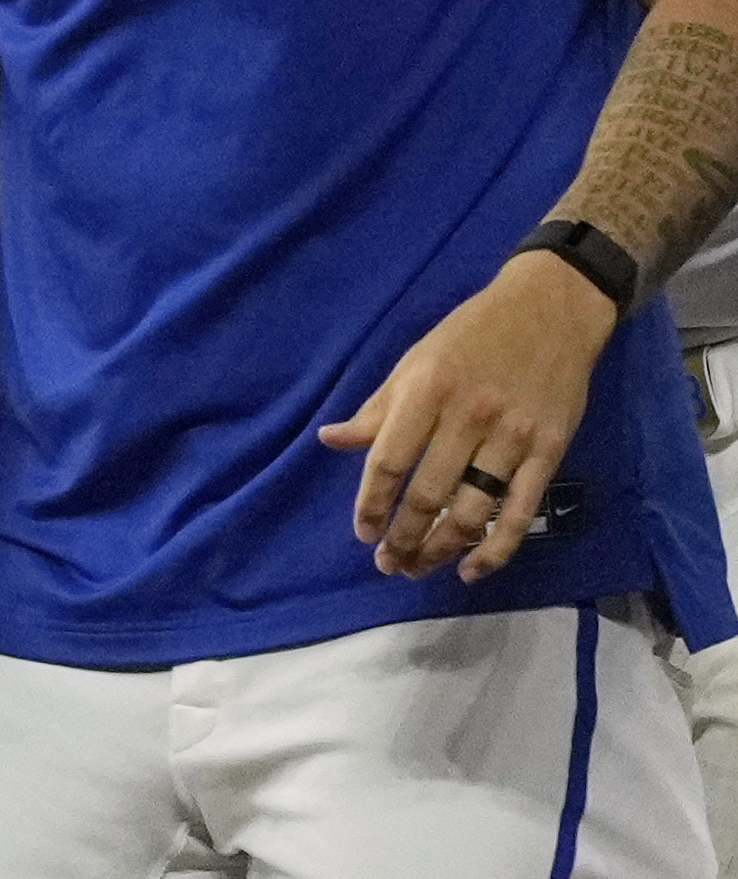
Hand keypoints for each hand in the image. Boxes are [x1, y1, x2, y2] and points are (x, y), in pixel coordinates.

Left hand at [320, 250, 619, 580]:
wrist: (549, 310)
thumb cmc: (470, 335)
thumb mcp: (414, 362)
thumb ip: (376, 409)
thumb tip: (329, 440)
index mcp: (426, 391)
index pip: (388, 460)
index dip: (371, 503)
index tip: (362, 532)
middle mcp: (468, 416)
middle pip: (429, 494)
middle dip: (404, 537)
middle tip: (388, 564)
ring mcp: (512, 437)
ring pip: (472, 510)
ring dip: (442, 549)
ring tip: (418, 567)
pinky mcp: (550, 451)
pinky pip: (520, 512)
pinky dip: (496, 549)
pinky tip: (472, 570)